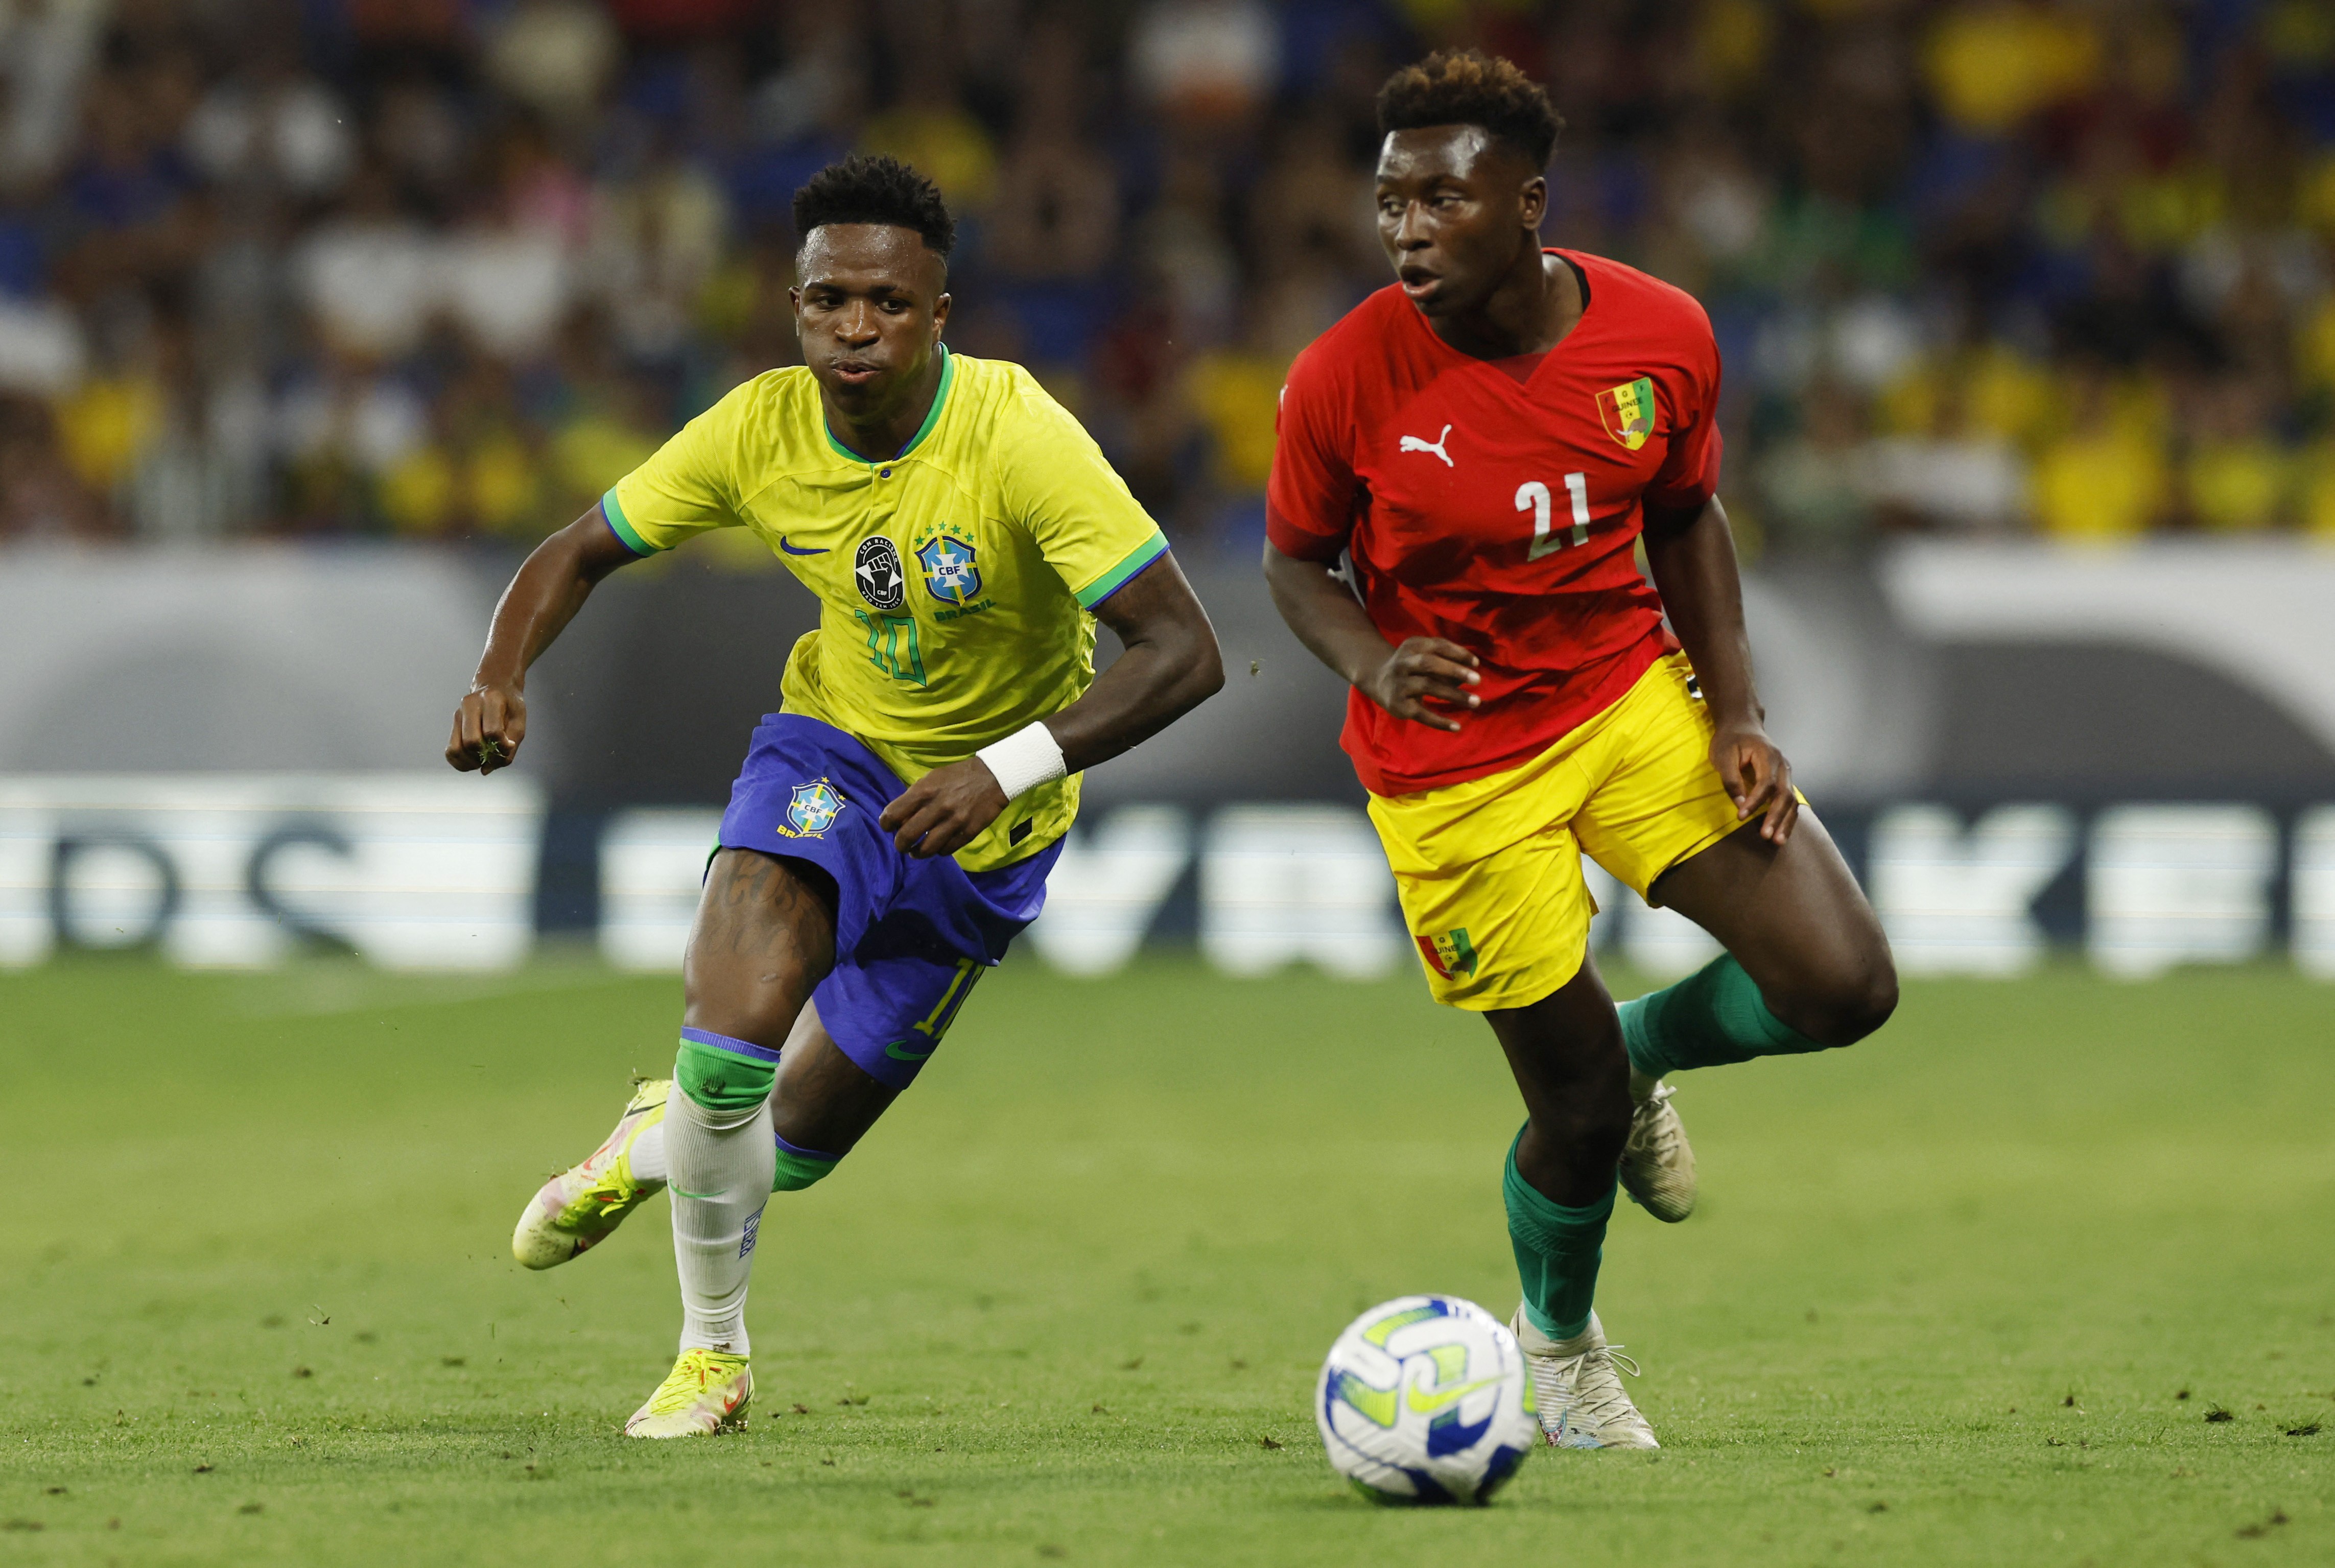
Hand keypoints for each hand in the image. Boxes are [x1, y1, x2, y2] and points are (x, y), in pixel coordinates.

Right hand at [447, 682, 525, 773]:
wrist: (496, 686)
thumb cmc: (511, 705)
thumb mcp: (519, 722)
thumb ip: (509, 748)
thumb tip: (486, 770)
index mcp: (491, 699)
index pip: (492, 731)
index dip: (501, 746)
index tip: (508, 747)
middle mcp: (470, 705)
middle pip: (471, 741)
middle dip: (485, 756)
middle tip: (494, 757)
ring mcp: (458, 714)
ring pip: (456, 748)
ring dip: (470, 762)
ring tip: (483, 761)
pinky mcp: (453, 724)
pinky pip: (449, 751)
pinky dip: (460, 763)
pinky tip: (473, 762)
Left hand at [879, 758, 1008, 857]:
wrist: (992, 777)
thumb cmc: (957, 777)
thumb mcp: (931, 779)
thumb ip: (914, 797)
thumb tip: (900, 819)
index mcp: (924, 791)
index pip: (893, 814)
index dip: (886, 824)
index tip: (888, 827)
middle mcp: (937, 807)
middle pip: (907, 836)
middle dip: (900, 844)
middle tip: (902, 845)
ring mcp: (954, 822)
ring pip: (926, 849)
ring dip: (917, 853)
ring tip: (916, 852)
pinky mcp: (968, 832)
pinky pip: (946, 850)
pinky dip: (938, 851)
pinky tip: (937, 847)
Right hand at [1358, 637, 1480, 731]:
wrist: (1379, 681)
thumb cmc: (1412, 667)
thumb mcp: (1423, 655)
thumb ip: (1446, 660)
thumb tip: (1471, 674)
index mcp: (1412, 646)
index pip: (1437, 646)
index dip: (1458, 653)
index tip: (1476, 664)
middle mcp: (1403, 663)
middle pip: (1429, 663)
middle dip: (1455, 670)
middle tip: (1478, 680)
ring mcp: (1399, 684)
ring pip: (1427, 686)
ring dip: (1453, 694)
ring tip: (1475, 702)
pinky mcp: (1398, 705)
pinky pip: (1421, 713)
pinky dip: (1439, 721)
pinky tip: (1457, 726)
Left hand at [1710, 715, 1796, 842]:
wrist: (1742, 724)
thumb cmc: (1730, 739)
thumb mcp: (1723, 755)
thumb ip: (1731, 779)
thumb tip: (1740, 804)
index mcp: (1768, 755)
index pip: (1766, 783)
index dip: (1755, 801)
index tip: (1740, 816)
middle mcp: (1782, 765)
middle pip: (1785, 794)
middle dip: (1776, 817)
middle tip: (1765, 836)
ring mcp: (1786, 773)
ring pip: (1792, 800)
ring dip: (1786, 822)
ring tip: (1778, 841)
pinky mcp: (1784, 781)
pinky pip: (1790, 801)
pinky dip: (1787, 818)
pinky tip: (1781, 833)